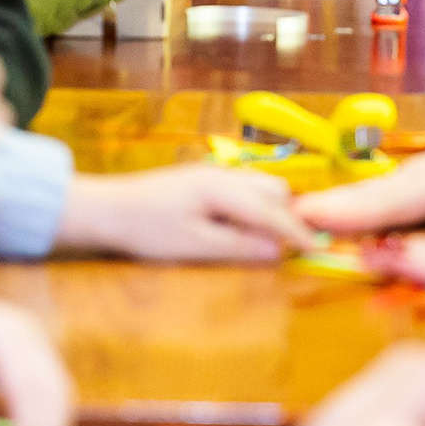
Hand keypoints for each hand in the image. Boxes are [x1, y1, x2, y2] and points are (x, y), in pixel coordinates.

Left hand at [57, 165, 307, 261]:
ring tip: (268, 241)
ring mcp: (212, 174)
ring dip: (271, 211)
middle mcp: (223, 174)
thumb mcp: (194, 246)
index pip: (273, 209)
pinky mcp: (202, 182)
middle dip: (289, 215)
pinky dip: (253, 208)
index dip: (298, 230)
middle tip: (293, 247)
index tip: (320, 248)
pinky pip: (242, 190)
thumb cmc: (146, 229)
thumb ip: (239, 247)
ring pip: (259, 186)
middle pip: (274, 188)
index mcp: (223, 188)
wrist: (104, 210)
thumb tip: (278, 251)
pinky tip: (242, 229)